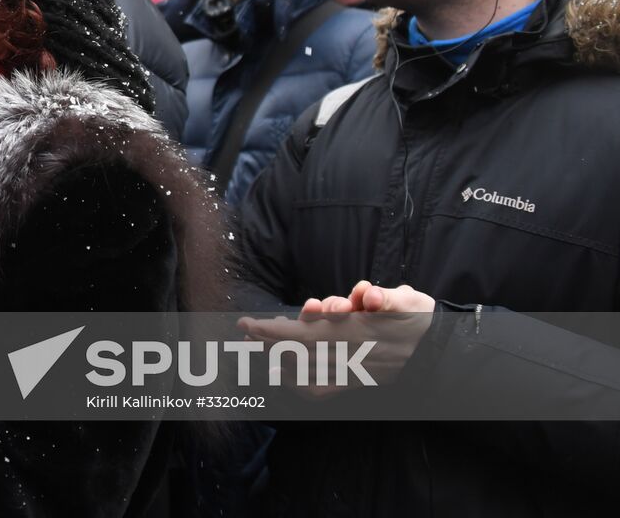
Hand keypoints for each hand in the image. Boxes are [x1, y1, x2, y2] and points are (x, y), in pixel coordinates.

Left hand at [237, 282, 434, 397]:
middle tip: (243, 330)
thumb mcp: (409, 300)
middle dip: (268, 340)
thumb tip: (367, 293)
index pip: (307, 333)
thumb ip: (387, 296)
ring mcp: (352, 371)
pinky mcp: (356, 381)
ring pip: (307, 367)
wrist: (439, 353)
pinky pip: (322, 389)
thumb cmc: (418, 319)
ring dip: (278, 355)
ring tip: (256, 344)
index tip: (248, 324)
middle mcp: (352, 356)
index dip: (276, 330)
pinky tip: (280, 374)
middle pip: (299, 350)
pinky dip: (298, 384)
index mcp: (361, 333)